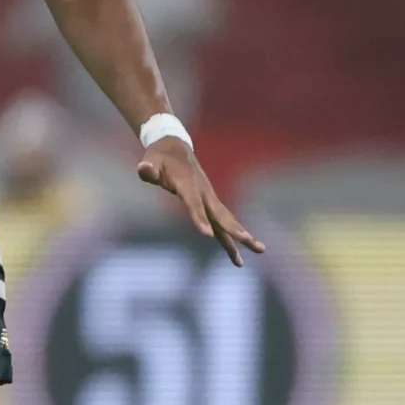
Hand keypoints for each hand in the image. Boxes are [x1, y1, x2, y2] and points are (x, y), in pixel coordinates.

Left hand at [138, 137, 264, 265]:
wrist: (175, 147)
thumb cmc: (159, 158)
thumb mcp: (150, 160)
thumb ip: (148, 168)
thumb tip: (144, 169)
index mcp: (187, 184)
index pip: (193, 204)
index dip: (200, 218)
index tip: (208, 235)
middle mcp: (203, 193)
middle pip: (220, 214)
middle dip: (234, 229)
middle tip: (249, 241)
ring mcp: (209, 199)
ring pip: (227, 220)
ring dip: (242, 236)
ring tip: (260, 250)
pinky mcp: (210, 204)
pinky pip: (223, 223)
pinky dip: (232, 239)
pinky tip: (238, 257)